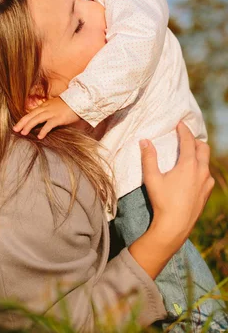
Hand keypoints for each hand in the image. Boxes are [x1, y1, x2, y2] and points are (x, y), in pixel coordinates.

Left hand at [13, 97, 80, 138]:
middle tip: (14, 129)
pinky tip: (39, 136)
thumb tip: (42, 120)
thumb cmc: (68, 105)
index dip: (23, 119)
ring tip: (23, 133)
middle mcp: (46, 108)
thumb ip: (48, 111)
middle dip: (22, 122)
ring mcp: (52, 113)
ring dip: (29, 126)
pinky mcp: (59, 118)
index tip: (17, 125)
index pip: (31, 113)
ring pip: (37, 119)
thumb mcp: (55, 106)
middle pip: (31, 115)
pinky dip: (43, 130)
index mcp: (45, 106)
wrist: (80, 100)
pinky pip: (49, 125)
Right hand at [141, 122, 213, 243]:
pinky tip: (191, 173)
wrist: (174, 227)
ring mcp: (207, 183)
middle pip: (203, 148)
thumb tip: (144, 141)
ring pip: (206, 162)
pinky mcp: (207, 193)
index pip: (189, 141)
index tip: (180, 123)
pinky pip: (207, 174)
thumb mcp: (152, 178)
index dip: (184, 130)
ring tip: (188, 154)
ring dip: (198, 154)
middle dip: (194, 140)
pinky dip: (200, 168)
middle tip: (184, 137)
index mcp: (189, 165)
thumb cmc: (162, 201)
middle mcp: (202, 172)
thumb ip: (148, 157)